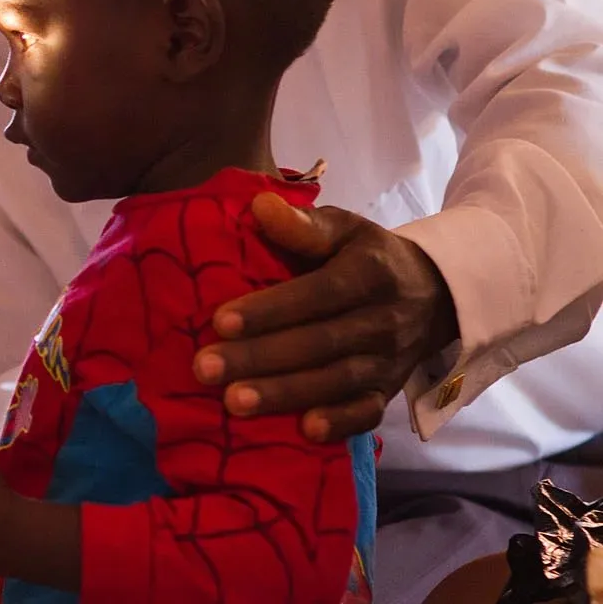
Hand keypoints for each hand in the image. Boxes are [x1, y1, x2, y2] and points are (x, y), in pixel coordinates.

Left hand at [193, 194, 459, 441]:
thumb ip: (303, 225)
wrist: (432, 294)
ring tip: (234, 403)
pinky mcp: (388, 391)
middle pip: (317, 343)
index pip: (316, 294)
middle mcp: (382, 320)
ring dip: (284, 394)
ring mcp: (388, 361)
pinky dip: (340, 423)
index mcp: (369, 274)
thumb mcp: (344, 229)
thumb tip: (259, 206)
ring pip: (335, 381)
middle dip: (259, 358)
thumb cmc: (366, 257)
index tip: (219, 321)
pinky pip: (367, 412)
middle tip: (205, 368)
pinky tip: (305, 432)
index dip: (269, 309)